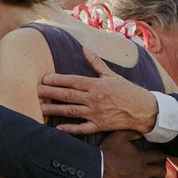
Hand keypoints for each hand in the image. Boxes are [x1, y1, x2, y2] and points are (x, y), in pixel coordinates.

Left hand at [38, 49, 157, 134]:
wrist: (142, 109)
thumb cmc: (126, 90)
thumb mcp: (111, 74)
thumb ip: (96, 62)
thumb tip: (85, 48)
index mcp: (97, 85)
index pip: (73, 81)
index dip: (58, 80)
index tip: (45, 79)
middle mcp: (95, 99)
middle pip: (69, 95)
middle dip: (51, 93)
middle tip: (35, 91)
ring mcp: (96, 113)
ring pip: (71, 111)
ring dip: (55, 109)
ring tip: (40, 108)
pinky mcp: (99, 126)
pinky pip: (82, 129)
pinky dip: (70, 129)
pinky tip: (57, 128)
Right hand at [99, 130, 165, 177]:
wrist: (98, 169)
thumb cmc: (107, 152)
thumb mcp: (118, 136)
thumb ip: (131, 134)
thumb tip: (140, 134)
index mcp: (141, 158)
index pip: (157, 155)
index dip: (162, 155)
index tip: (164, 155)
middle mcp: (143, 172)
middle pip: (159, 172)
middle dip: (162, 171)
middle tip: (162, 171)